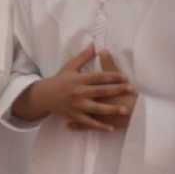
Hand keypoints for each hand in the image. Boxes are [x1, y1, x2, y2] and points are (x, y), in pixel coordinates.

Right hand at [13, 46, 138, 132]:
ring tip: (125, 110)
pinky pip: (89, 122)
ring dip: (111, 109)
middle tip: (130, 90)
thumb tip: (95, 45)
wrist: (43, 96)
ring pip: (97, 108)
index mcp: (78, 79)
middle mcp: (78, 92)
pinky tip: (111, 128)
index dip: (112, 76)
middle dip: (117, 90)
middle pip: (100, 91)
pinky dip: (100, 126)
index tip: (125, 77)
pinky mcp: (75, 116)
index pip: (98, 77)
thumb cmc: (59, 80)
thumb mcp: (70, 66)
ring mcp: (77, 105)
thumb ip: (83, 57)